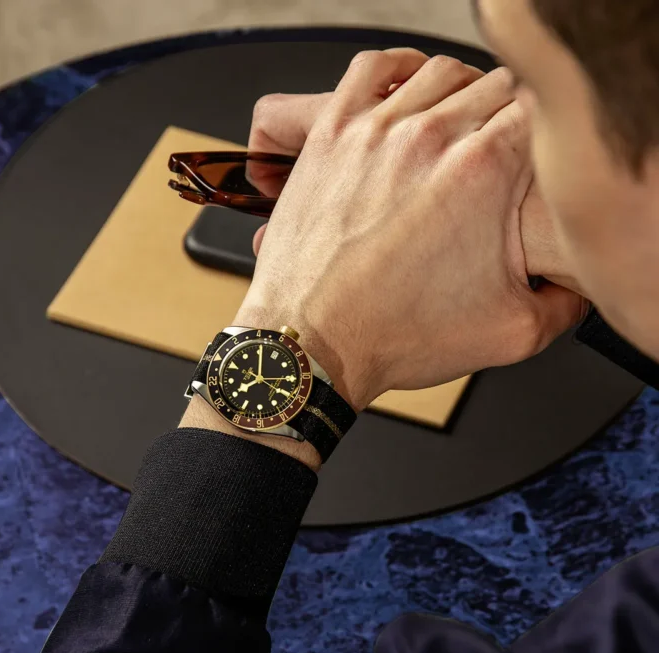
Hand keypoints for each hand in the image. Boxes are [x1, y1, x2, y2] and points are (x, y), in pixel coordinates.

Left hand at [236, 49, 587, 409]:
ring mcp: (375, 129)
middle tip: (490, 164)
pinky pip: (370, 69)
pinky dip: (396, 71)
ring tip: (452, 137)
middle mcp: (430, 136)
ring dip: (456, 97)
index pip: (538, 113)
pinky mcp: (332, 134)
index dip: (540, 141)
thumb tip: (578, 283)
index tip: (527, 169)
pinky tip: (403, 99)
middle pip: (493, 87)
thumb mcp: (509, 332)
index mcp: (484, 170)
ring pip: (438, 73)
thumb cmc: (392, 335)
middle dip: (502, 122)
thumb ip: (564, 300)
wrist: (316, 341)